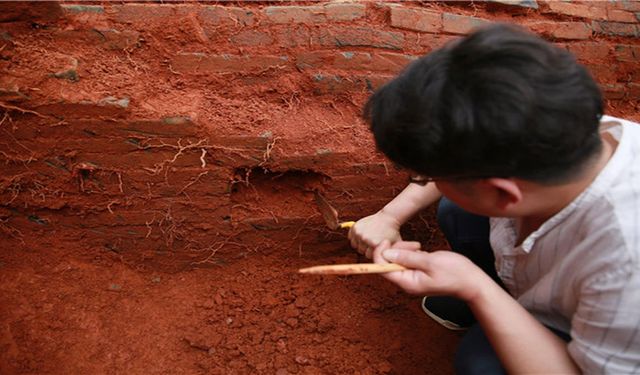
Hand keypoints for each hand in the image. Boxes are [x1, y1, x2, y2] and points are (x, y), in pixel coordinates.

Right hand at [348, 211, 401, 258]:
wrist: (388, 218)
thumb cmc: (392, 233)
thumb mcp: (394, 247)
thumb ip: (391, 259)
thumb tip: (385, 270)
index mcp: (375, 244)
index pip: (368, 256)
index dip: (373, 252)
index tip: (379, 246)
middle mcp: (366, 238)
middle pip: (361, 251)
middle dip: (367, 248)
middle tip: (374, 241)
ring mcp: (360, 232)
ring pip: (355, 245)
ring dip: (360, 243)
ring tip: (369, 238)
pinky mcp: (355, 226)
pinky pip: (350, 237)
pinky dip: (355, 237)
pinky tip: (363, 234)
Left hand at [372, 240, 488, 301]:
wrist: (472, 281)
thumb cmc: (455, 273)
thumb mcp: (430, 262)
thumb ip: (407, 258)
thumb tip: (387, 254)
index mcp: (408, 283)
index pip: (382, 269)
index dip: (380, 254)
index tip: (387, 240)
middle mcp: (407, 282)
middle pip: (389, 263)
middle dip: (396, 250)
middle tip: (414, 245)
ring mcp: (413, 277)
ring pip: (398, 260)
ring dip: (405, 250)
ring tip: (420, 248)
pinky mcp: (418, 272)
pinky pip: (407, 261)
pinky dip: (412, 253)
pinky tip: (422, 252)